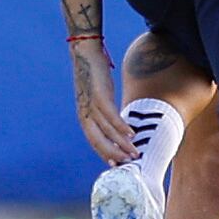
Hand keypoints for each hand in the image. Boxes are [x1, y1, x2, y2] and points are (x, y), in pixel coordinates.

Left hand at [71, 41, 134, 162]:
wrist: (84, 54)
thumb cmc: (94, 75)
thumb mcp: (99, 96)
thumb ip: (105, 109)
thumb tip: (117, 119)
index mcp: (84, 115)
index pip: (93, 140)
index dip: (104, 153)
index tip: (116, 164)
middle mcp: (85, 113)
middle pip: (97, 140)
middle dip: (113, 153)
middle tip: (128, 162)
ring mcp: (91, 105)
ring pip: (106, 130)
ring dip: (121, 143)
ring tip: (134, 151)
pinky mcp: (99, 95)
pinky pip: (111, 115)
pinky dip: (120, 126)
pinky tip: (131, 133)